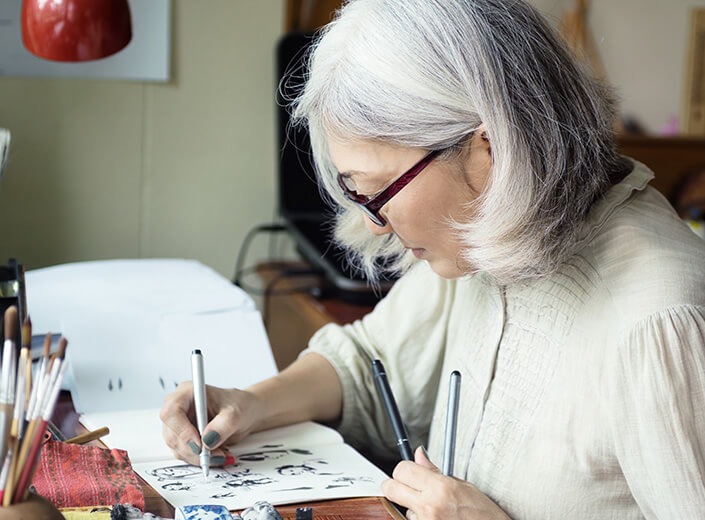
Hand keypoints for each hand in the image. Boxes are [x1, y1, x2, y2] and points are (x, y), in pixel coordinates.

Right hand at [160, 381, 263, 465]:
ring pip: (177, 448)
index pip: (171, 412)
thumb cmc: (240, 405)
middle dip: (194, 450)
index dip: (182, 431)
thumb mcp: (236, 413)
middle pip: (172, 434)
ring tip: (221, 454)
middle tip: (216, 455)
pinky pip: (185, 454)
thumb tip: (208, 440)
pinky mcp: (184, 438)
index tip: (199, 445)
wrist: (245, 413)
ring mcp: (180, 424)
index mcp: (188, 393)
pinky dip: (201, 459)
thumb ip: (223, 425)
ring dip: (199, 457)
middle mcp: (180, 408)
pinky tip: (218, 454)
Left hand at [382, 447, 510, 519]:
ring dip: (410, 507)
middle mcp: (430, 506)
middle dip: (395, 486)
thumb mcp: (463, 486)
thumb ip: (434, 471)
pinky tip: (434, 518)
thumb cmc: (484, 515)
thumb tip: (419, 454)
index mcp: (440, 487)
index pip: (402, 469)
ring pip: (401, 509)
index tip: (408, 471)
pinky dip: (418, 519)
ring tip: (432, 509)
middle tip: (406, 487)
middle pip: (391, 488)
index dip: (404, 469)